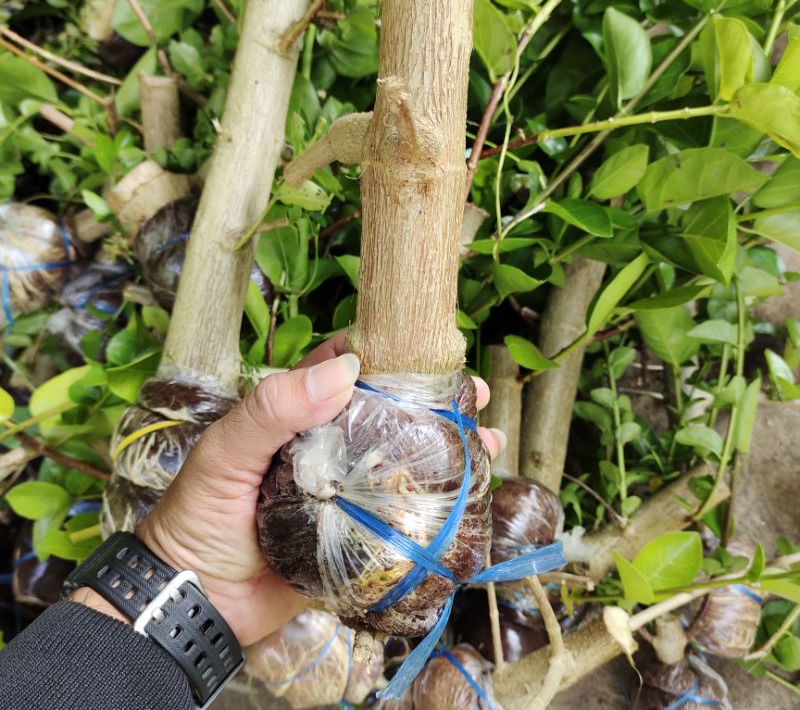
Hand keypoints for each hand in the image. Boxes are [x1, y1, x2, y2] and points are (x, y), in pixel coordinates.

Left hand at [128, 333, 503, 645]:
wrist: (194, 603)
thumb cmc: (199, 517)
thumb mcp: (226, 452)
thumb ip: (273, 408)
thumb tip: (345, 369)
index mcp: (296, 416)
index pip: (345, 371)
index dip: (385, 352)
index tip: (427, 347)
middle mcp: (326, 448)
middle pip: (385, 413)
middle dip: (429, 401)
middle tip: (472, 394)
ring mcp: (344, 491)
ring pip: (400, 459)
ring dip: (443, 447)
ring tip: (485, 439)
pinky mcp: (357, 535)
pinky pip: (401, 512)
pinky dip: (435, 501)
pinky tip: (470, 492)